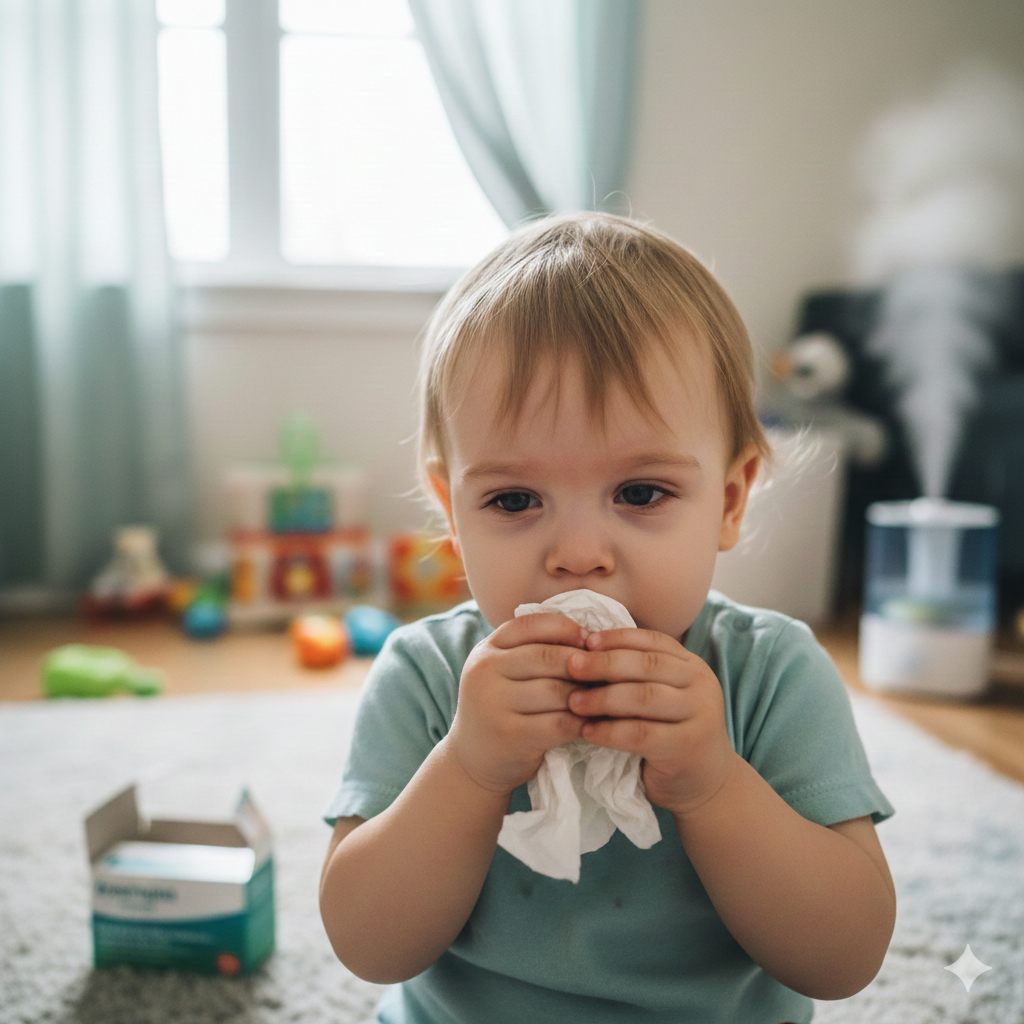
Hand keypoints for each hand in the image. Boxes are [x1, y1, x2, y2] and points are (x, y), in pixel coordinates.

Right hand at [447, 614, 587, 795]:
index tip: (588, 643)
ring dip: (585, 694)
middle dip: (582, 665)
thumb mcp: (502, 673)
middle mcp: (484, 671)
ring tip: (601, 697)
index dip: (566, 629)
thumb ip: (531, 651)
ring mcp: (494, 704)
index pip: (532, 625)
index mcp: (486, 650)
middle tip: (604, 674)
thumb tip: (589, 636)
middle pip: (548, 657)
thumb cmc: (500, 710)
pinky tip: (590, 723)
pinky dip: (581, 722)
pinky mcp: (510, 735)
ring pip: (556, 690)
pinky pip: (559, 723)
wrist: (471, 762)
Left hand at [565, 628, 738, 815]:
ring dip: (603, 698)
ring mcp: (700, 715)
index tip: (586, 641)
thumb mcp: (662, 697)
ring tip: (574, 702)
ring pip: (644, 697)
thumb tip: (586, 651)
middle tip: (571, 666)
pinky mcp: (687, 747)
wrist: (707, 784)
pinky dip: (609, 731)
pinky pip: (641, 733)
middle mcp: (701, 685)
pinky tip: (587, 731)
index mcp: (692, 666)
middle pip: (647, 665)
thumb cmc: (671, 734)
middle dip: (605, 663)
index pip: (653, 641)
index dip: (618, 638)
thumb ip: (638, 676)